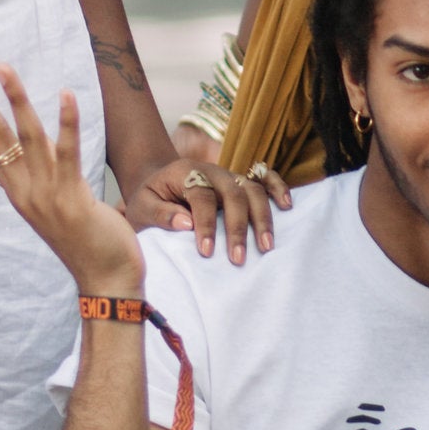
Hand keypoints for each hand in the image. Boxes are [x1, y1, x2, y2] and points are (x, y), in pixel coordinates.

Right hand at [0, 61, 141, 295]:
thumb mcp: (56, 200)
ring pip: (25, 137)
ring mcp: (45, 194)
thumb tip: (40, 139)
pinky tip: (65, 94)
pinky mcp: (72, 197)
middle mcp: (23, 190)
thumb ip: (45, 170)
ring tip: (1, 66)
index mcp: (16, 190)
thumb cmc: (86, 239)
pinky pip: (67, 153)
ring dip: (14, 98)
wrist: (106, 279)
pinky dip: (66, 122)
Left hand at [126, 152, 289, 260]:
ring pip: (253, 189)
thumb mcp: (141, 206)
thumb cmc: (148, 199)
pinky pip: (264, 178)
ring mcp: (229, 174)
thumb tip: (186, 224)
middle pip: (233, 193)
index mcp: (186, 173)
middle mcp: (212, 171)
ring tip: (266, 246)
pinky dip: (278, 187)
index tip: (207, 252)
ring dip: (262, 217)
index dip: (206, 224)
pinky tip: (287, 206)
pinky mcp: (240, 181)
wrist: (157, 181)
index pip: (201, 196)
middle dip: (237, 227)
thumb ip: (160, 214)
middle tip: (238, 258)